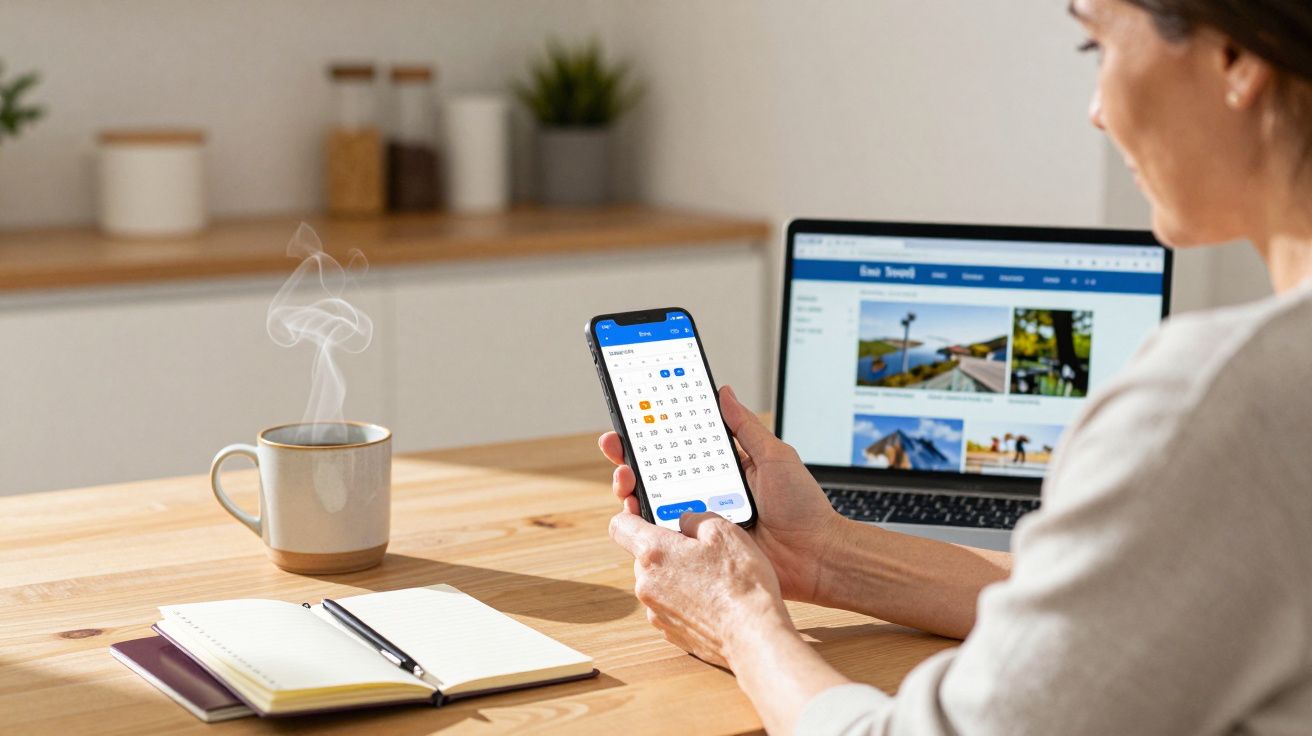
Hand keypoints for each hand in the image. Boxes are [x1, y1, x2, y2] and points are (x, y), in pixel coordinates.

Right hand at [598, 385, 846, 603]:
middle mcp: (707, 493)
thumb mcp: (775, 457)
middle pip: (658, 473)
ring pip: (654, 503)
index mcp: (724, 469)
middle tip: (617, 445)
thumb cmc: (803, 507)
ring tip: (625, 478)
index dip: (654, 433)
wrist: (816, 557)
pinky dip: (645, 523)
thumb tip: (723, 392)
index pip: (681, 446)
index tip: (632, 417)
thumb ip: (745, 427)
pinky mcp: (699, 549)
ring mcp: (701, 522)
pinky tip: (636, 509)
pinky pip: (665, 535)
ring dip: (632, 487)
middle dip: (631, 457)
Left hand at [609, 508, 794, 668]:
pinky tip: (714, 600)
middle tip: (700, 548)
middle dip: (668, 549)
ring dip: (678, 575)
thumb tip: (685, 521)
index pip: (621, 526)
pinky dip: (686, 600)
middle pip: (644, 556)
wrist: (754, 637)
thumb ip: (696, 518)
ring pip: (659, 582)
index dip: (631, 514)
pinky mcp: (670, 633)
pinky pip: (671, 606)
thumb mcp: (724, 531)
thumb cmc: (741, 583)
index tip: (643, 512)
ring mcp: (656, 612)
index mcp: (654, 553)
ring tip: (713, 578)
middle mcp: (646, 584)